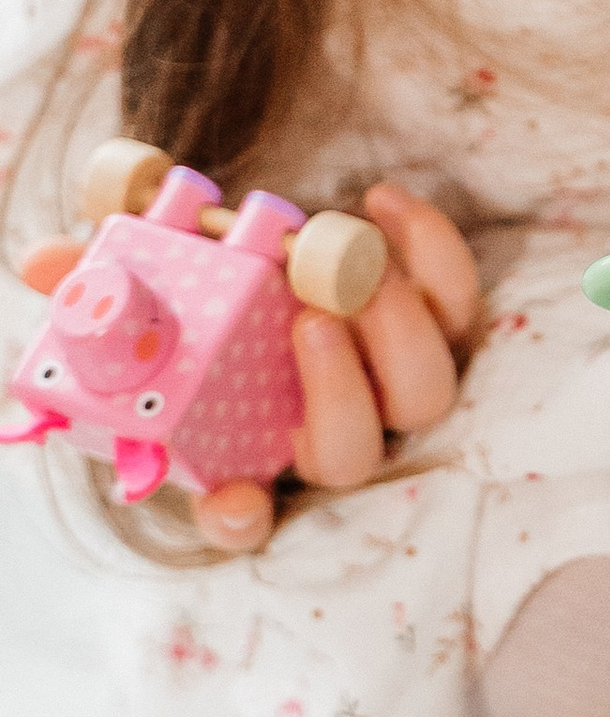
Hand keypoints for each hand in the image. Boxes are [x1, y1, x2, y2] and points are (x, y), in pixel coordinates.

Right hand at [16, 183, 479, 550]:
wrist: (276, 262)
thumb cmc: (206, 299)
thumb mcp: (144, 296)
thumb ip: (99, 291)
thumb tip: (47, 261)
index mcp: (248, 453)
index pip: (242, 516)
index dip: (238, 517)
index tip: (231, 499)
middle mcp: (328, 435)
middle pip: (353, 452)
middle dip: (338, 393)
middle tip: (307, 324)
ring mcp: (391, 386)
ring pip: (424, 390)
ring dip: (394, 327)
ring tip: (346, 262)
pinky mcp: (437, 324)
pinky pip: (455, 302)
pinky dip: (430, 250)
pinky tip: (380, 200)